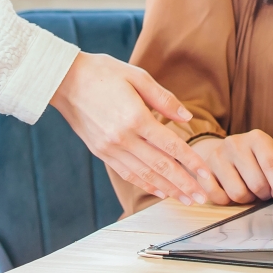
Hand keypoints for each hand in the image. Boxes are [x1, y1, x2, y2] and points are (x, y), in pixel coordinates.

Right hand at [50, 52, 211, 204]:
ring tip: (186, 199)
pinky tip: (159, 191)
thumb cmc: (103, 72)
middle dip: (184, 184)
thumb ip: (164, 99)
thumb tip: (187, 117)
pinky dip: (145, 184)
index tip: (207, 175)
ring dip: (168, 189)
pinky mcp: (101, 152)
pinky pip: (127, 173)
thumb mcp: (137, 76)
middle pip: (161, 166)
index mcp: (135, 117)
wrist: (64, 80)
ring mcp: (110, 148)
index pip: (171, 146)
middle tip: (203, 198)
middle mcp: (123, 138)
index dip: (192, 162)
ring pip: (145, 175)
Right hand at [189, 130, 272, 208]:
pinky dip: (227, 201)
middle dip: (263, 194)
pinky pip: (217, 196)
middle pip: (256, 183)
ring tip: (248, 190)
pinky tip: (230, 193)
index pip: (271, 164)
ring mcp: (217, 156)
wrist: (229, 154)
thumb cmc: (259, 161)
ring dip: (247, 199)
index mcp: (257, 138)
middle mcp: (235, 143)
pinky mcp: (204, 171)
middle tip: (263, 192)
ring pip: (237, 193)